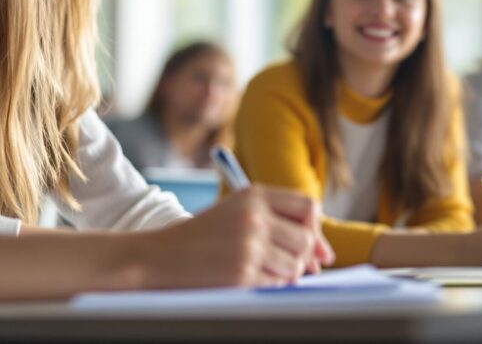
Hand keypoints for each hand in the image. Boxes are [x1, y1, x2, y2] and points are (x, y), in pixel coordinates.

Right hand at [144, 186, 333, 287]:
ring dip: (284, 274)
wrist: (159, 256)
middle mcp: (254, 216)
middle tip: (285, 266)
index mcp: (254, 195)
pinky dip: (268, 286)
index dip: (316, 229)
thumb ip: (276, 222)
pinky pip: (276, 284)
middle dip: (302, 258)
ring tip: (257, 270)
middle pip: (306, 239)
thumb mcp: (236, 213)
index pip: (308, 206)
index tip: (316, 250)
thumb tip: (322, 254)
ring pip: (295, 266)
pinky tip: (246, 279)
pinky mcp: (242, 273)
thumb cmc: (202, 238)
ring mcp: (249, 245)